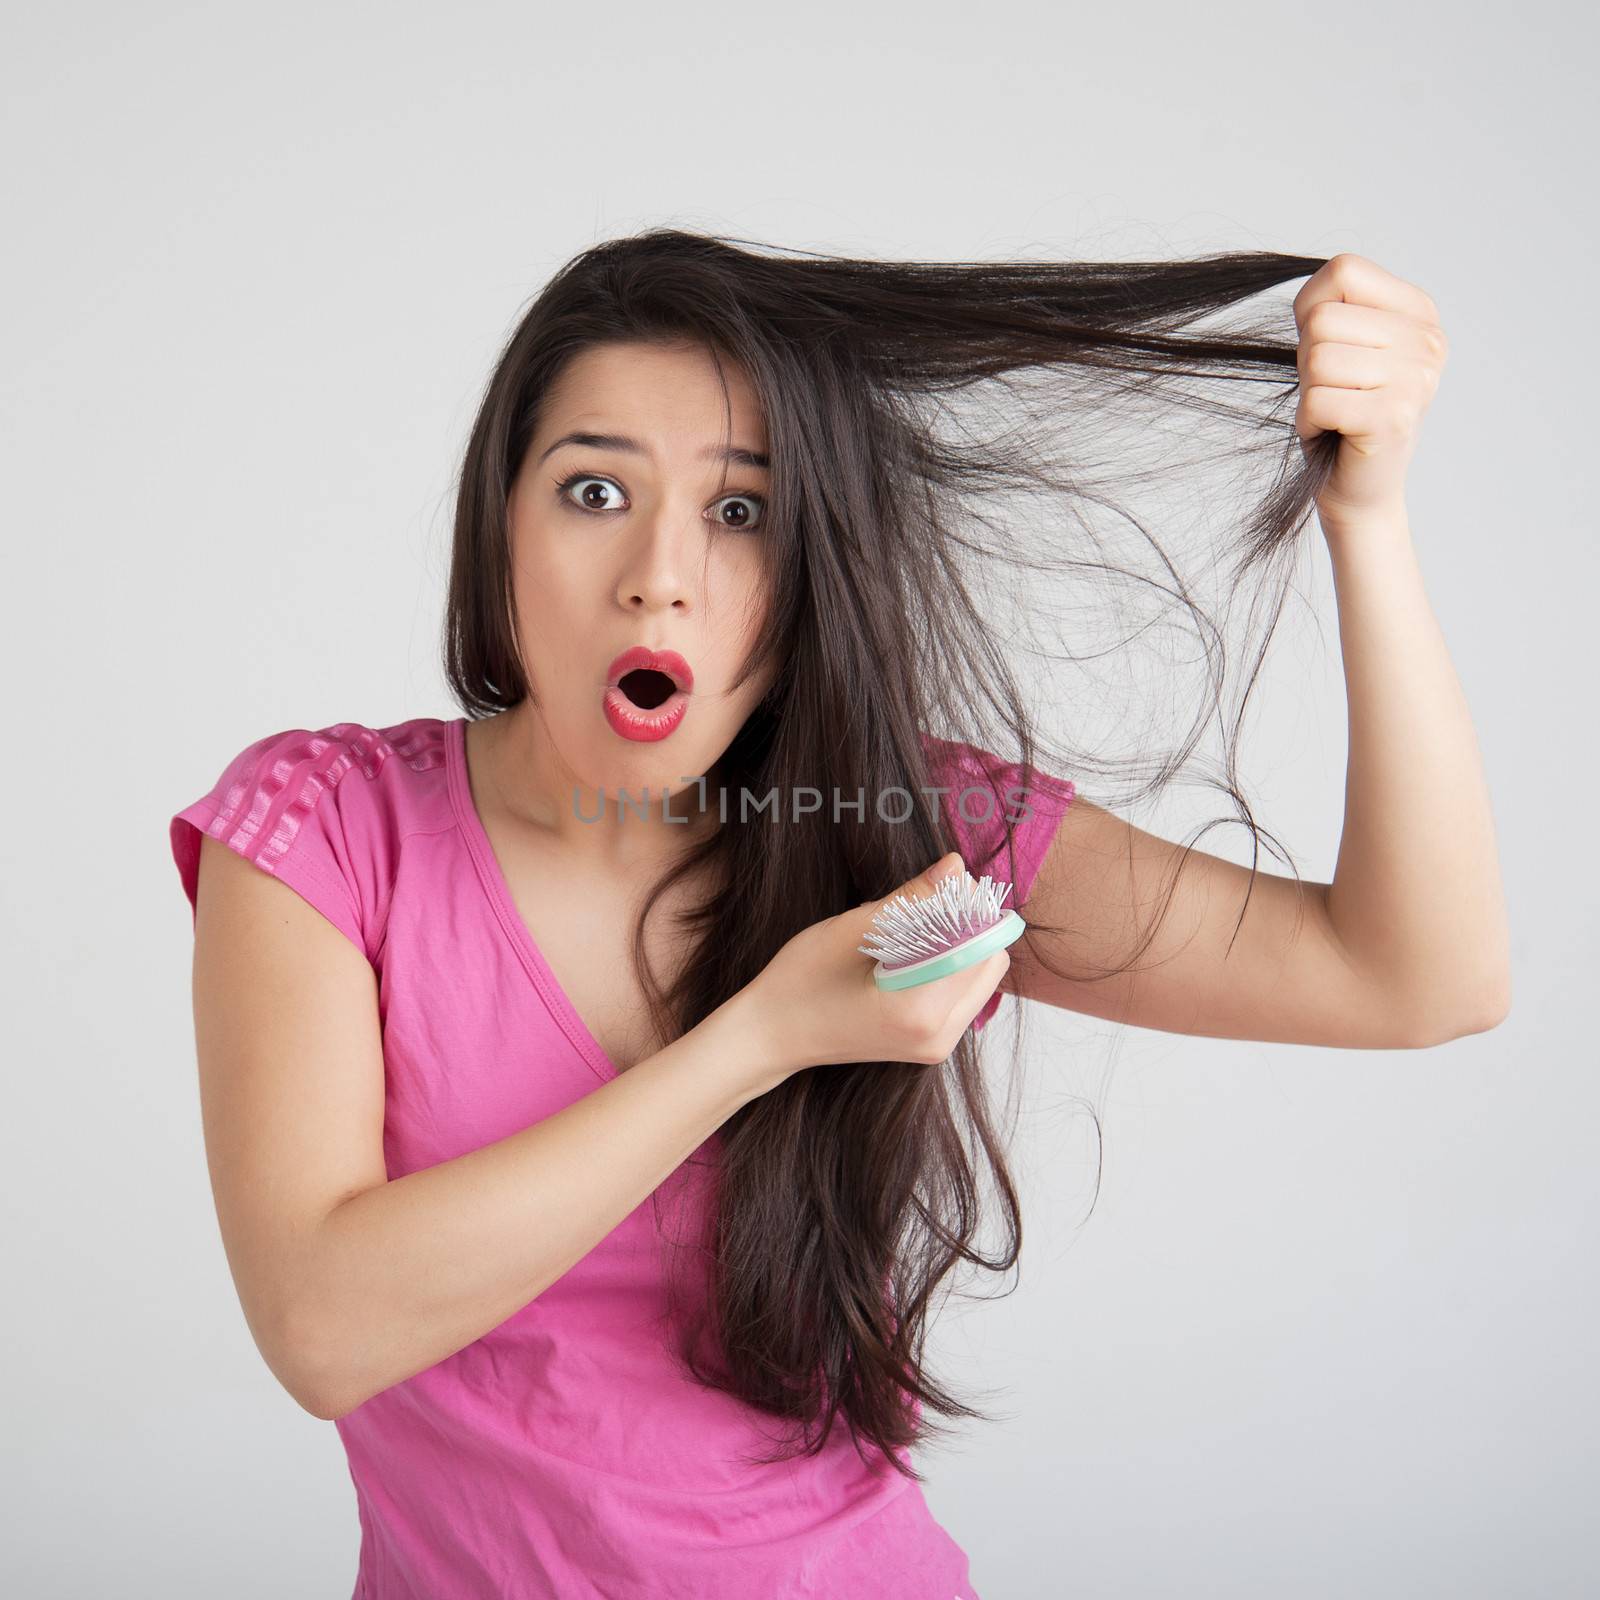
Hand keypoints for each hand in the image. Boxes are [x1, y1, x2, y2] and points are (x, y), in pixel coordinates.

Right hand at [737, 851, 1011, 1079]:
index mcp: (921, 1012)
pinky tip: (914, 952)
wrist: (772, 1035)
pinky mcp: (930, 1045)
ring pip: (980, 979)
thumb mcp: (852, 930)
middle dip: (971, 925)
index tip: (944, 881)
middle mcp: (938, 1036)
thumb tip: (955, 866)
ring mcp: (936, 1046)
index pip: (980, 946)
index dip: (970, 906)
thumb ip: (912, 899)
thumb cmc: (801, 982)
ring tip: (918, 926)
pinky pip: (962, 995)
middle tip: (932, 898)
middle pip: (990, 963)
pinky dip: (950, 965)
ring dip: (962, 945)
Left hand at [1292, 253, 1448, 523]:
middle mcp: (1427, 340)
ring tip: (1335, 412)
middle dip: (1308, 361)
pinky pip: (1316, 400)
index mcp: (1420, 311)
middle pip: (1323, 319)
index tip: (1331, 348)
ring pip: (1317, 358)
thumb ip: (1329, 307)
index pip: (1344, 269)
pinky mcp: (1393, 416)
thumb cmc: (1341, 414)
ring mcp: (1417, 378)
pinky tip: (1334, 432)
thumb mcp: (1338, 346)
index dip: (1312, 310)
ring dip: (1309, 393)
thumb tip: (1312, 301)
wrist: (1360, 489)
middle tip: (1333, 391)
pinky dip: (1309, 421)